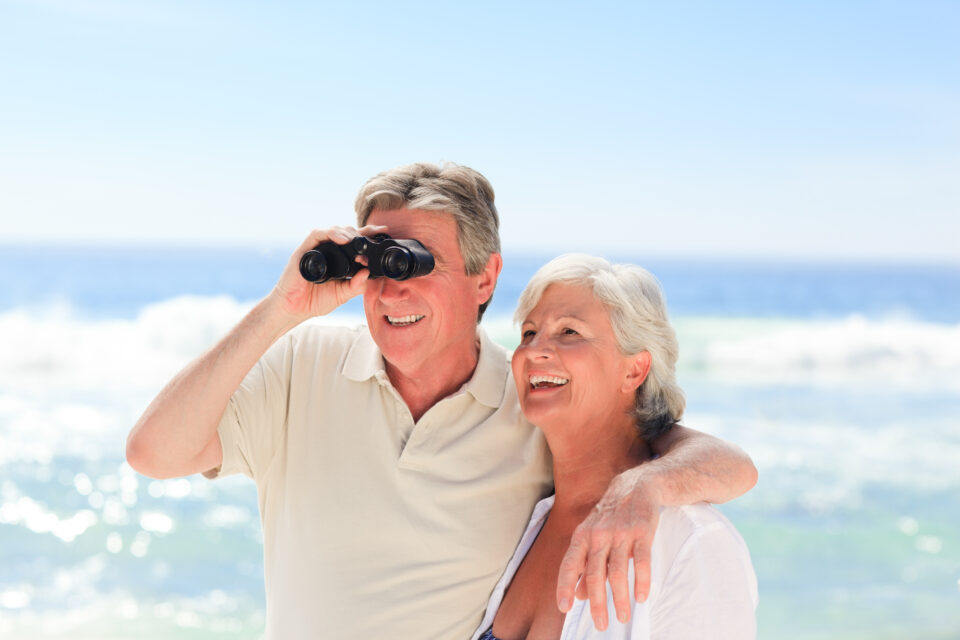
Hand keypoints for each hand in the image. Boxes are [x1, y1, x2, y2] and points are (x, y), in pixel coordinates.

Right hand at [270, 224, 387, 320]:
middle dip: (362, 231)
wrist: (293, 309)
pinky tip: (342, 240)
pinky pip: (317, 235)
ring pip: (333, 230)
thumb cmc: (315, 300)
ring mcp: (316, 249)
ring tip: (358, 240)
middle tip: (374, 236)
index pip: (355, 242)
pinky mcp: (304, 250)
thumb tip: (369, 273)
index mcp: (338, 259)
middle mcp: (327, 251)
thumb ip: (356, 285)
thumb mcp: (342, 294)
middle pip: (346, 232)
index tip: (383, 232)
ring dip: (348, 232)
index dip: (369, 235)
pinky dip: (331, 234)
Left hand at [556, 467, 661, 629]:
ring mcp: (621, 533)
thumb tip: (579, 595)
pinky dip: (642, 581)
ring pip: (618, 571)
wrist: (636, 487)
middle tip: (601, 624)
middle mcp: (599, 534)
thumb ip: (585, 566)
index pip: (570, 563)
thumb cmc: (610, 518)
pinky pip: (642, 561)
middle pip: (595, 573)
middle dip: (597, 602)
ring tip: (622, 616)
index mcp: (582, 536)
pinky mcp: (642, 532)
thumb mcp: (592, 537)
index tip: (564, 607)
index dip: (565, 585)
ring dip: (620, 598)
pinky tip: (642, 597)